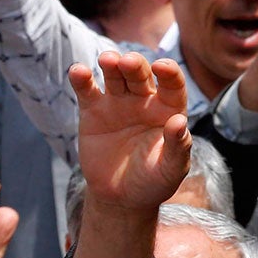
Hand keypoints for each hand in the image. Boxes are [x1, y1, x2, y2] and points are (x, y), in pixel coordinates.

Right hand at [71, 51, 191, 215]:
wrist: (121, 197)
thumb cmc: (154, 181)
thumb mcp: (170, 168)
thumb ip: (177, 146)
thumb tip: (180, 121)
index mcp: (169, 108)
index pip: (172, 84)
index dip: (169, 72)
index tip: (162, 66)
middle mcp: (145, 100)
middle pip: (141, 75)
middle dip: (135, 65)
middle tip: (128, 62)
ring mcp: (118, 103)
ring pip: (115, 76)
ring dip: (111, 64)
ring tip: (107, 60)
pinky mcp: (93, 111)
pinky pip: (88, 91)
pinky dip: (82, 79)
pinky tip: (78, 71)